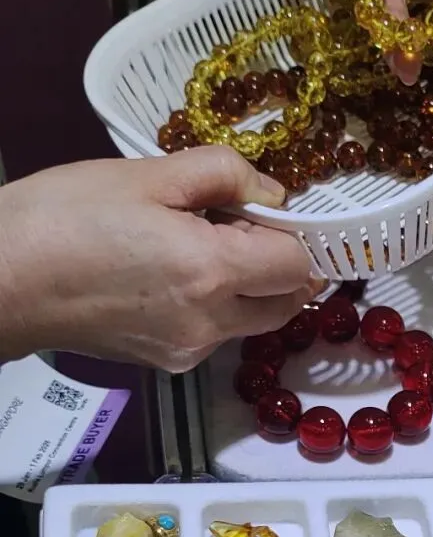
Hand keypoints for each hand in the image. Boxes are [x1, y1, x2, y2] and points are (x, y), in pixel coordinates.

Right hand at [0, 149, 318, 371]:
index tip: (265, 208)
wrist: (3, 279)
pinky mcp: (166, 362)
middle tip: (241, 224)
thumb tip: (270, 192)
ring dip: (251, 286)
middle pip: (288, 302)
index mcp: (212, 272)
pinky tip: (173, 272)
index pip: (299, 265)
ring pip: (255, 321)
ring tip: (200, 244)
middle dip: (283, 264)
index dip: (294, 232)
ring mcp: (189, 349)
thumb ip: (223, 175)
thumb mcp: (147, 174)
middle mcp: (210, 322)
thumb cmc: (63, 219)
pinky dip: (217, 304)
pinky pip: (217, 333)